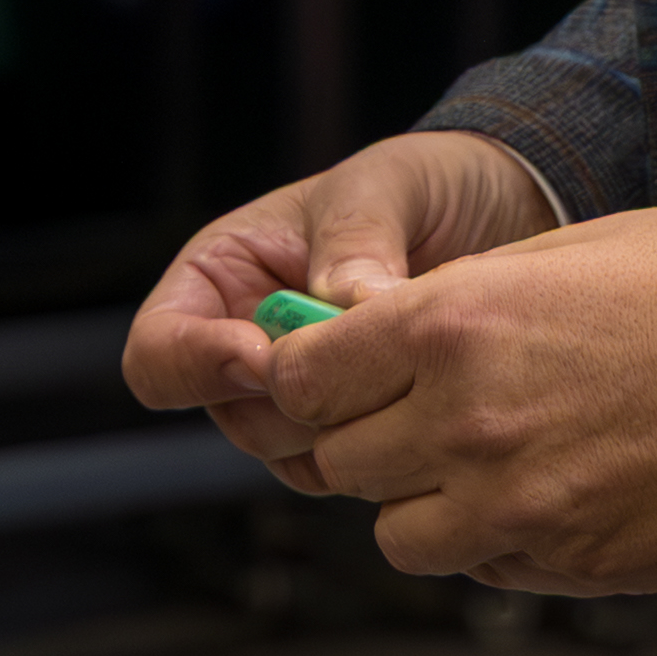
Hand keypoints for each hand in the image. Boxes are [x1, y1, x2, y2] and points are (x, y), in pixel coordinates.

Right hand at [124, 130, 558, 479]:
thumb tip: (340, 307)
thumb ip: (354, 239)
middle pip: (226, 416)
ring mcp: (300, 395)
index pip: (157, 353)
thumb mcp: (382, 187)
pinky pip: (347, 469)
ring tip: (409, 369)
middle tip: (364, 366)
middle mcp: (244, 346)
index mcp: (219, 278)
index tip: (266, 354)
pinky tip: (429, 399)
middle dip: (292, 400)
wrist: (500, 215)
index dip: (197, 365)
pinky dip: (383, 449)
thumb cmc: (422, 186)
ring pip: (287, 452)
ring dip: (344, 426)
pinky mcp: (357, 428)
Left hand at [257, 200, 656, 594]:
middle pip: (338, 463)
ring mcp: (520, 505)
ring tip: (482, 465)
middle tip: (407, 419)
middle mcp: (466, 422)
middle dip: (361, 441)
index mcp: (451, 325)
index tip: (321, 379)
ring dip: (422, 505)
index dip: (300, 382)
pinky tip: (547, 496)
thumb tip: (390, 333)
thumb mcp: (563, 251)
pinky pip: (487, 570)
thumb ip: (461, 301)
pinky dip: (493, 544)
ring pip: (400, 536)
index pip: (300, 379)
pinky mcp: (576, 563)